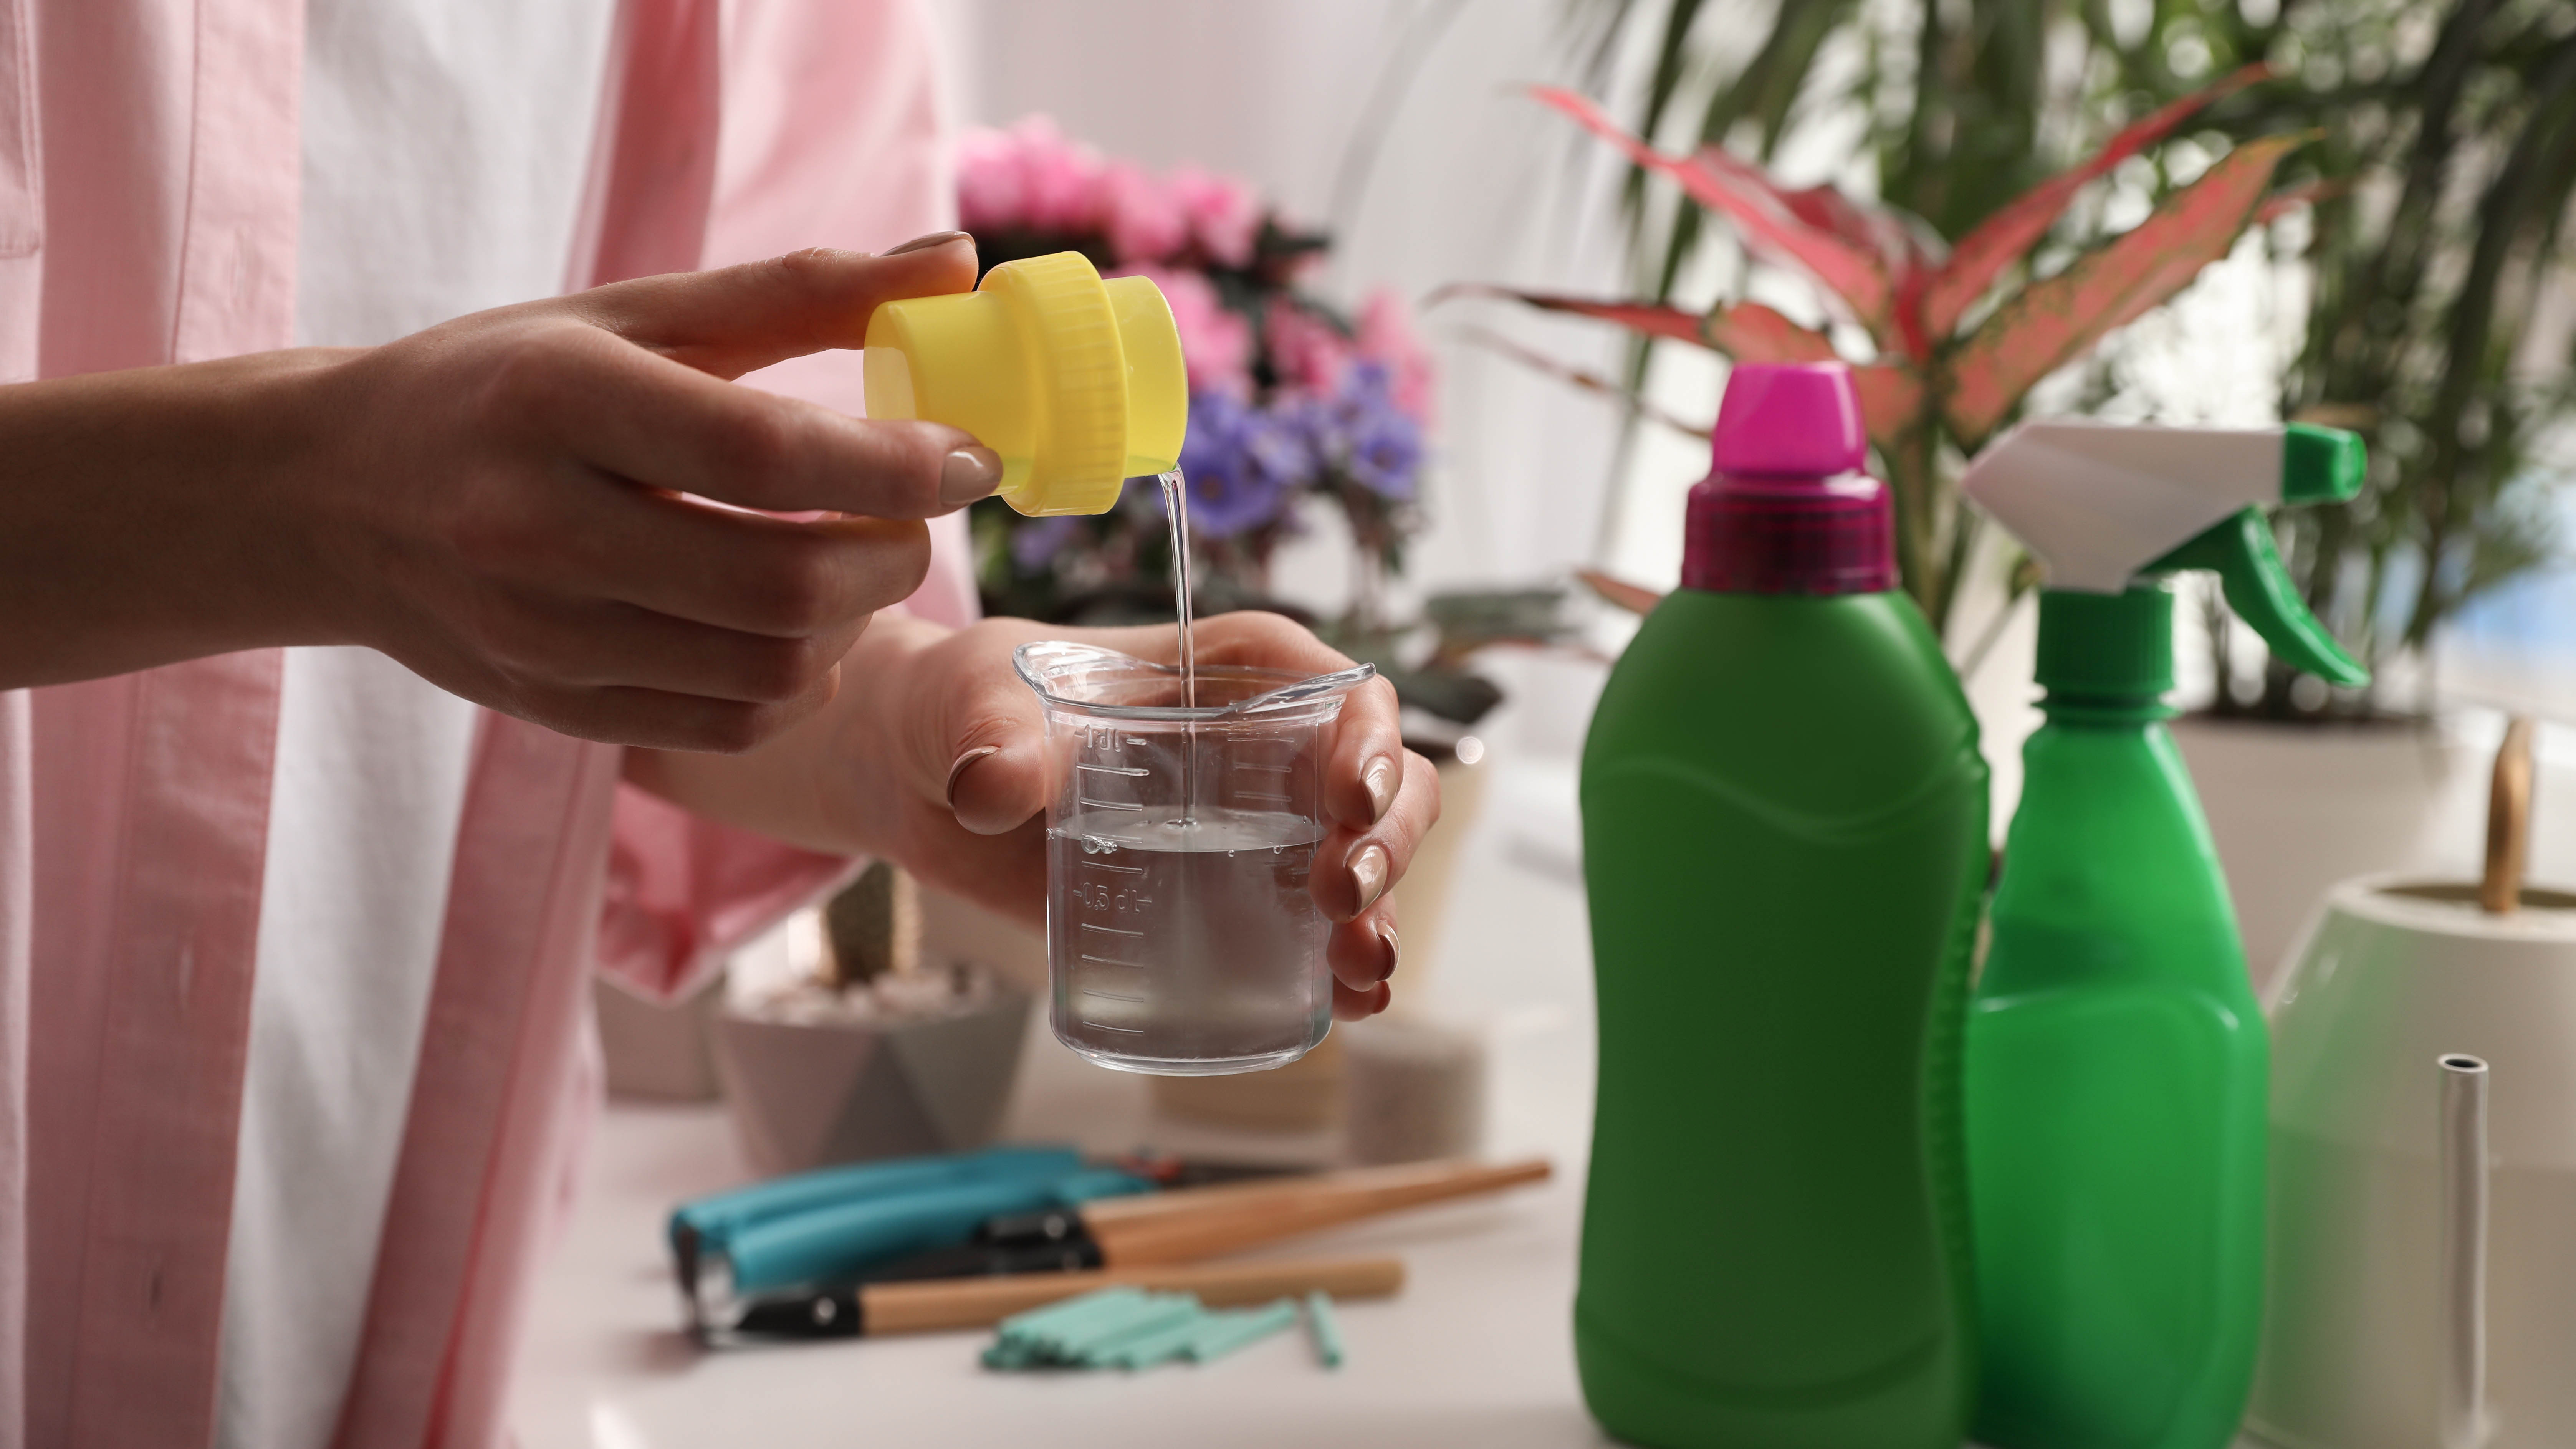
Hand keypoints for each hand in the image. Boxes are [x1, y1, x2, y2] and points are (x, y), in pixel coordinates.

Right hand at [0, 234, 995, 752]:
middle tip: (912, 516)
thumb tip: (956, 262)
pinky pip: (731, 722)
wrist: (329, 493)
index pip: (768, 455)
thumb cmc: (503, 384)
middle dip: (892, 555)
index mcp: (560, 401)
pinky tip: (793, 628)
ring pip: (771, 667)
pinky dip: (798, 683)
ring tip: (853, 565)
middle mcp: (539, 527)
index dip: (896, 466)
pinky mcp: (553, 705)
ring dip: (854, 623)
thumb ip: (803, 292)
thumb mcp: (635, 313)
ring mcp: (541, 634)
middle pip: (785, 582)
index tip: (966, 456)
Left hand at [888, 612, 1438, 1018]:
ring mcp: (1254, 828)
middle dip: (1386, 839)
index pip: (1332, 687)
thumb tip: (992, 788)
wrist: (921, 777)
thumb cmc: (963, 706)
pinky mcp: (1225, 899)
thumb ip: (989, 736)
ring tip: (1360, 970)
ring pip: (1366, 857)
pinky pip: (1310, 931)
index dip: (1367, 737)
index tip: (1351, 797)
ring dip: (1383, 912)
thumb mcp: (974, 703)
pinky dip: (1343, 969)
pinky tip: (1350, 1006)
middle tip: (1340, 897)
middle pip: (1379, 780)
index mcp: (1224, 673)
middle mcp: (1260, 747)